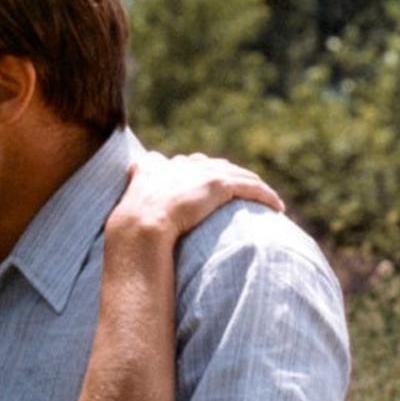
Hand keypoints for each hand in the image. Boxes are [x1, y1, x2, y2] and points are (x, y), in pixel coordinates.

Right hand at [107, 152, 283, 244]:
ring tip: (264, 199)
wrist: (139, 227)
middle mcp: (179, 164)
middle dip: (228, 176)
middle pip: (212, 165)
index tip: (207, 184)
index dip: (197, 173)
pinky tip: (277, 207)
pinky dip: (265, 195)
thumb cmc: (128, 231)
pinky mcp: (217, 183)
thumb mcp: (124, 216)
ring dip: (252, 186)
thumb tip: (122, 236)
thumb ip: (129, 215)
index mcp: (154, 167)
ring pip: (235, 174)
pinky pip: (250, 187)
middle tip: (240, 191)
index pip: (182, 164)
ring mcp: (198, 172)